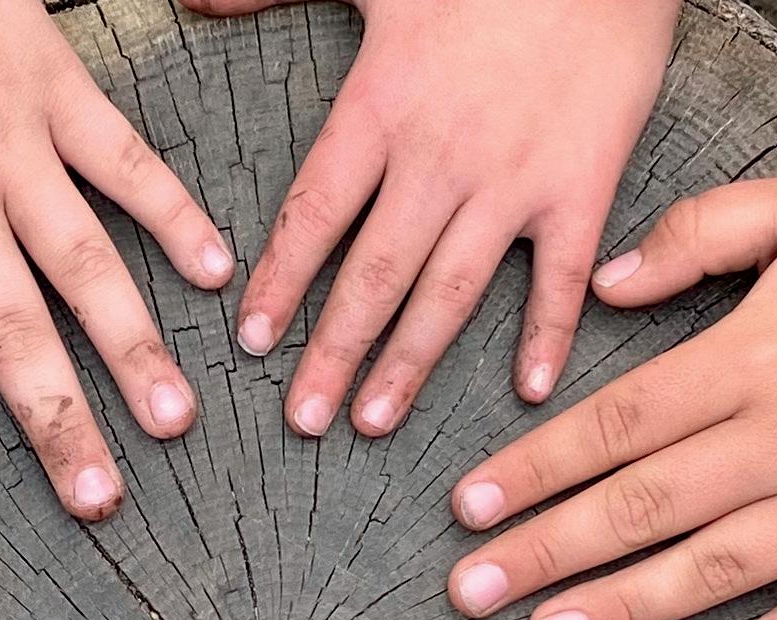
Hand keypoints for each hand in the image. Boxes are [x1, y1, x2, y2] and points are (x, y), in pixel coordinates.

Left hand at [0, 0, 235, 523]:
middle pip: (8, 328)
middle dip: (55, 421)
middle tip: (98, 500)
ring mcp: (15, 144)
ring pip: (83, 261)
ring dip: (130, 344)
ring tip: (171, 419)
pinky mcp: (59, 91)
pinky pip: (126, 162)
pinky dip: (174, 214)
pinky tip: (215, 277)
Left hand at [194, 0, 674, 434]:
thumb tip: (195, 0)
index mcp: (382, 106)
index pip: (315, 213)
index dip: (281, 281)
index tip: (253, 340)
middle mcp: (440, 157)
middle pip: (373, 273)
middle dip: (333, 351)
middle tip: (302, 418)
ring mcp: (513, 179)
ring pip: (449, 290)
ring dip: (409, 363)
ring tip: (373, 421)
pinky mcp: (582, 185)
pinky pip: (559, 276)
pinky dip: (547, 335)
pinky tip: (529, 392)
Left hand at [443, 174, 776, 619]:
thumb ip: (696, 235)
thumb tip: (602, 284)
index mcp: (752, 359)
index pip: (617, 425)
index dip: (536, 469)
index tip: (465, 507)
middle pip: (644, 507)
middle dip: (546, 552)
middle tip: (465, 595)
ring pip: (715, 568)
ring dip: (625, 608)